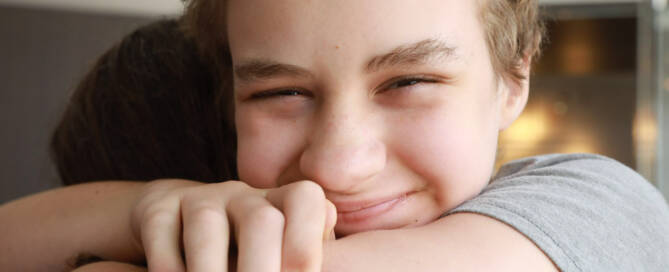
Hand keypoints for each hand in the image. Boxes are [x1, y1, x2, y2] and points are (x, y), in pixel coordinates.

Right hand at [131, 179, 335, 271]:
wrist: (175, 219)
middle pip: (260, 221)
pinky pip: (162, 235)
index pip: (307, 201)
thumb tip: (325, 267)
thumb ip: (304, 256)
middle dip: (260, 268)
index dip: (305, 244)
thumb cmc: (242, 248)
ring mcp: (200, 199)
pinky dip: (170, 269)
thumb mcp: (278, 250)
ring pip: (207, 227)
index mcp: (281, 203)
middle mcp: (243, 195)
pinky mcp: (159, 209)